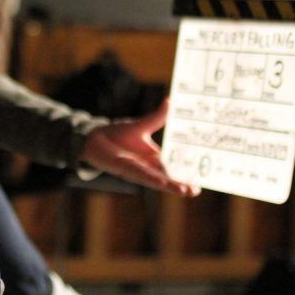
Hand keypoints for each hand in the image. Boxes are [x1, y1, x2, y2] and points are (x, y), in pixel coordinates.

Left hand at [81, 99, 198, 196]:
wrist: (94, 137)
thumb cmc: (118, 135)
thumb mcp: (141, 125)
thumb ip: (156, 117)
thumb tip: (169, 102)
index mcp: (153, 158)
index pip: (173, 169)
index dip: (185, 176)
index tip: (200, 184)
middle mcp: (146, 167)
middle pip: (166, 178)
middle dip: (180, 185)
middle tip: (195, 192)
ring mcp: (134, 169)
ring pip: (154, 179)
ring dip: (169, 185)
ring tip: (183, 191)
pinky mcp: (122, 168)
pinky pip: (137, 173)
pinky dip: (150, 178)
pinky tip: (161, 182)